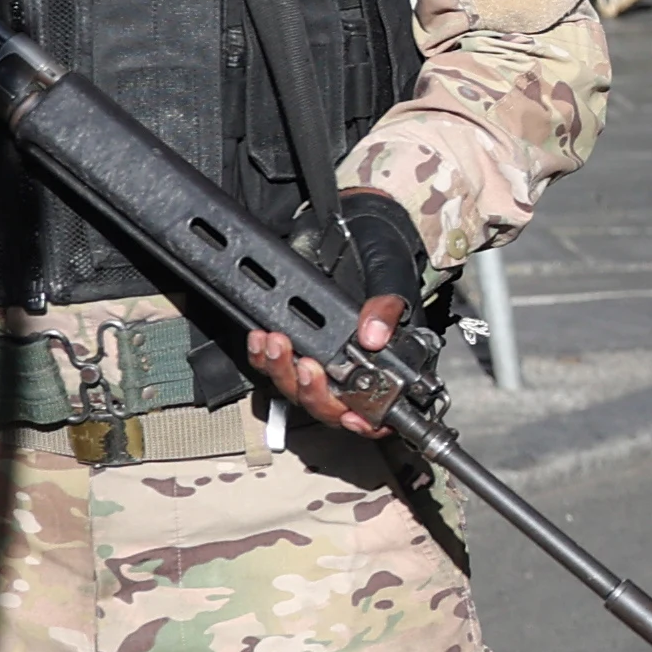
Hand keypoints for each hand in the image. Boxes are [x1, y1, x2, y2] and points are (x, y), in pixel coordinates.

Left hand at [243, 190, 426, 436]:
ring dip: (281, 371)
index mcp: (384, 363)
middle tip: (304, 364)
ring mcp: (319, 361)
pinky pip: (272, 366)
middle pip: (328, 406)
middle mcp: (350, 370)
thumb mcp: (392, 278)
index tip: (351, 415)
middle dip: (311, 391)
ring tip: (274, 342)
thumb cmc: (381, 256)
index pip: (376, 410)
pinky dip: (262, 357)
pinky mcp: (292, 346)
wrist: (355, 229)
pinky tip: (259, 338)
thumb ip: (387, 307)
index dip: (364, 421)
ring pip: (296, 390)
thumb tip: (372, 336)